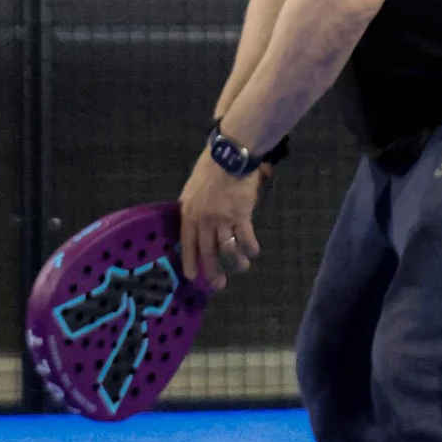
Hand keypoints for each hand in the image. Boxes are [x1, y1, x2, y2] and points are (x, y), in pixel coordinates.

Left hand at [179, 149, 265, 291]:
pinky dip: (250, 247)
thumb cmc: (209, 168)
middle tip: (219, 285)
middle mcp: (204, 220)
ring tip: (242, 268)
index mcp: (189, 213)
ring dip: (236, 262)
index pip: (187, 243)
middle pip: (208, 251)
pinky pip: (246, 237)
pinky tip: (254, 252)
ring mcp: (222, 219)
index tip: (192, 277)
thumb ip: (191, 207)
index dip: (190, 261)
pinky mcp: (241, 215)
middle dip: (213, 271)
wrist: (229, 156)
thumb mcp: (191, 188)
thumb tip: (193, 223)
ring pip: (228, 248)